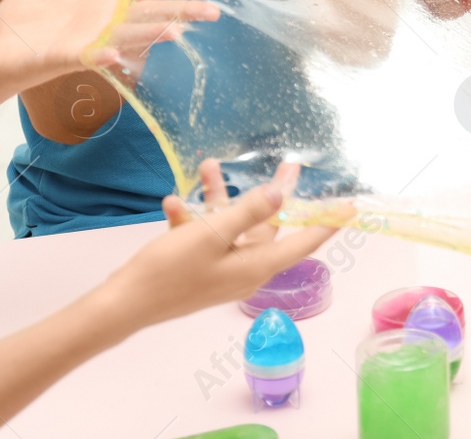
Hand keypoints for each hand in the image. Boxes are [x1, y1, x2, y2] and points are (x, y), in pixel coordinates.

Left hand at [0, 0, 218, 97]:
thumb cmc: (26, 18)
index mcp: (105, 4)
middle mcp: (104, 24)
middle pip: (150, 15)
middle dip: (181, 13)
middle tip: (215, 13)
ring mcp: (88, 42)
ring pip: (128, 37)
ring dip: (151, 35)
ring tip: (178, 33)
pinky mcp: (66, 57)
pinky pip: (87, 57)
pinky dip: (102, 56)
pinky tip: (113, 53)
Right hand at [92, 158, 337, 331]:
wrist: (120, 307)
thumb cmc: (169, 272)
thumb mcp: (211, 235)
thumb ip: (248, 212)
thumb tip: (281, 195)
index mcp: (256, 266)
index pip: (304, 241)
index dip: (327, 222)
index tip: (350, 206)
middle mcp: (244, 270)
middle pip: (270, 227)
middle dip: (274, 195)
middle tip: (289, 165)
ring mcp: (220, 270)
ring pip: (231, 226)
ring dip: (219, 198)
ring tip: (208, 166)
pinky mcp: (196, 268)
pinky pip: (203, 237)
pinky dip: (192, 218)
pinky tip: (173, 201)